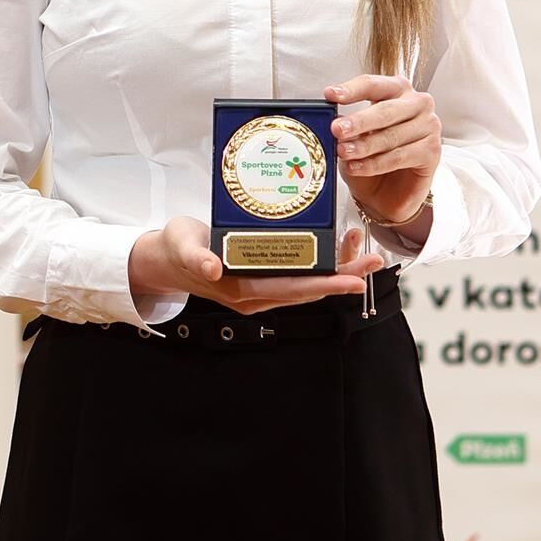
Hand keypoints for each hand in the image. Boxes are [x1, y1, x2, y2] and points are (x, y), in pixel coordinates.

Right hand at [128, 216, 384, 315]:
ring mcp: (262, 291)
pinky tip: (337, 245)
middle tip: (373, 262)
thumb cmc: (176, 249)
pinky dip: (321, 263)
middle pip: (308, 289)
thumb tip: (211, 268)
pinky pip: (300, 277)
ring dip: (337, 270)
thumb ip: (197, 257)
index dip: (324, 285)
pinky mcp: (264, 281)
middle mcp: (257, 296)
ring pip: (308, 284)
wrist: (167, 260)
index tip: (353, 281)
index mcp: (241, 289)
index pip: (291, 290)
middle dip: (343, 277)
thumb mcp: (182, 246)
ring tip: (363, 249)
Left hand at [325, 73, 440, 222]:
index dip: (351, 89)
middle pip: (385, 110)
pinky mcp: (432, 151)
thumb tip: (333, 120)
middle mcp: (417, 103)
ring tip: (343, 152)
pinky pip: (399, 156)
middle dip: (358, 121)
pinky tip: (357, 166)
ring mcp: (429, 125)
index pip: (373, 85)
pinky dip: (375, 163)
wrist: (387, 191)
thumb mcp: (353, 137)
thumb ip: (346, 126)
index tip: (330, 94)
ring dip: (364, 146)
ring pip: (391, 135)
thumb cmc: (371, 155)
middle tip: (336, 129)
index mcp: (397, 89)